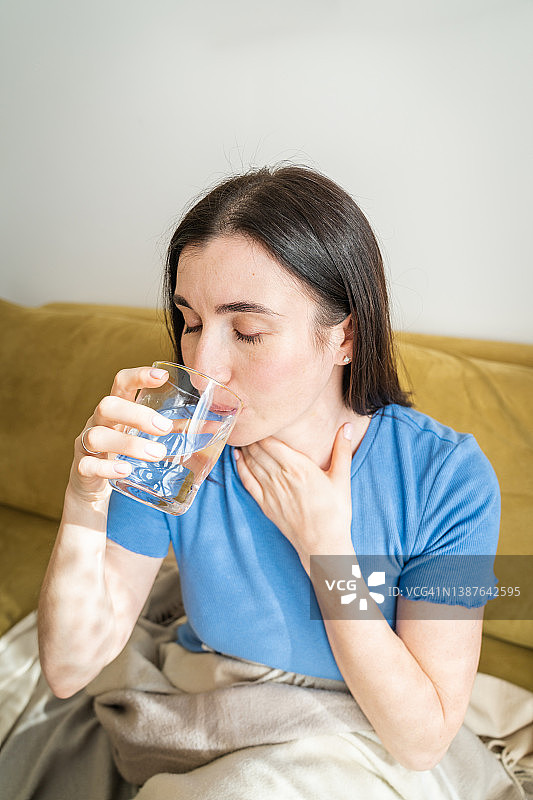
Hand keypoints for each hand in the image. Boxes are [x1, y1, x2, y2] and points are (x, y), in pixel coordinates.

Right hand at [68, 366, 173, 503]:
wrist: (93, 486)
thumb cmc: (125, 452)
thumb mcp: (147, 437)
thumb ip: (177, 430)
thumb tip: (215, 425)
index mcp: (117, 409)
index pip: (121, 382)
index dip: (139, 375)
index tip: (161, 375)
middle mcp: (98, 422)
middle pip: (107, 405)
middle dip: (136, 414)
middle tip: (164, 428)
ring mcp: (86, 444)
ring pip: (97, 436)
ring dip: (128, 444)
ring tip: (156, 454)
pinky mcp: (82, 468)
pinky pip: (87, 465)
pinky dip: (107, 467)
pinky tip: (125, 471)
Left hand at [234, 423, 355, 571]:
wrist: (322, 544)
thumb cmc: (335, 512)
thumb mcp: (341, 478)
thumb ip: (341, 449)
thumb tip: (346, 425)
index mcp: (298, 467)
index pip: (271, 441)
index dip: (263, 428)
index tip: (262, 418)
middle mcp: (280, 477)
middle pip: (258, 450)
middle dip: (252, 435)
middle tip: (250, 423)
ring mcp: (270, 491)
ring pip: (250, 463)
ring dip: (245, 448)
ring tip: (243, 435)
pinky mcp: (264, 504)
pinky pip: (247, 481)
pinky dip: (240, 467)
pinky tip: (237, 457)